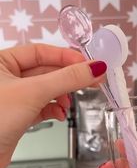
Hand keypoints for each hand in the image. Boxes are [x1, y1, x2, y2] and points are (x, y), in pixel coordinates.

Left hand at [0, 44, 105, 167]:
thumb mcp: (34, 92)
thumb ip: (67, 78)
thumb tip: (96, 67)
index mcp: (2, 61)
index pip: (41, 52)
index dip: (66, 57)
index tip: (89, 65)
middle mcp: (6, 77)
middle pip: (46, 70)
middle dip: (67, 78)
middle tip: (91, 81)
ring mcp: (12, 97)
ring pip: (45, 89)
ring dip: (61, 96)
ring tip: (68, 104)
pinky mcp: (17, 115)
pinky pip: (41, 106)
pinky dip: (53, 109)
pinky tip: (59, 114)